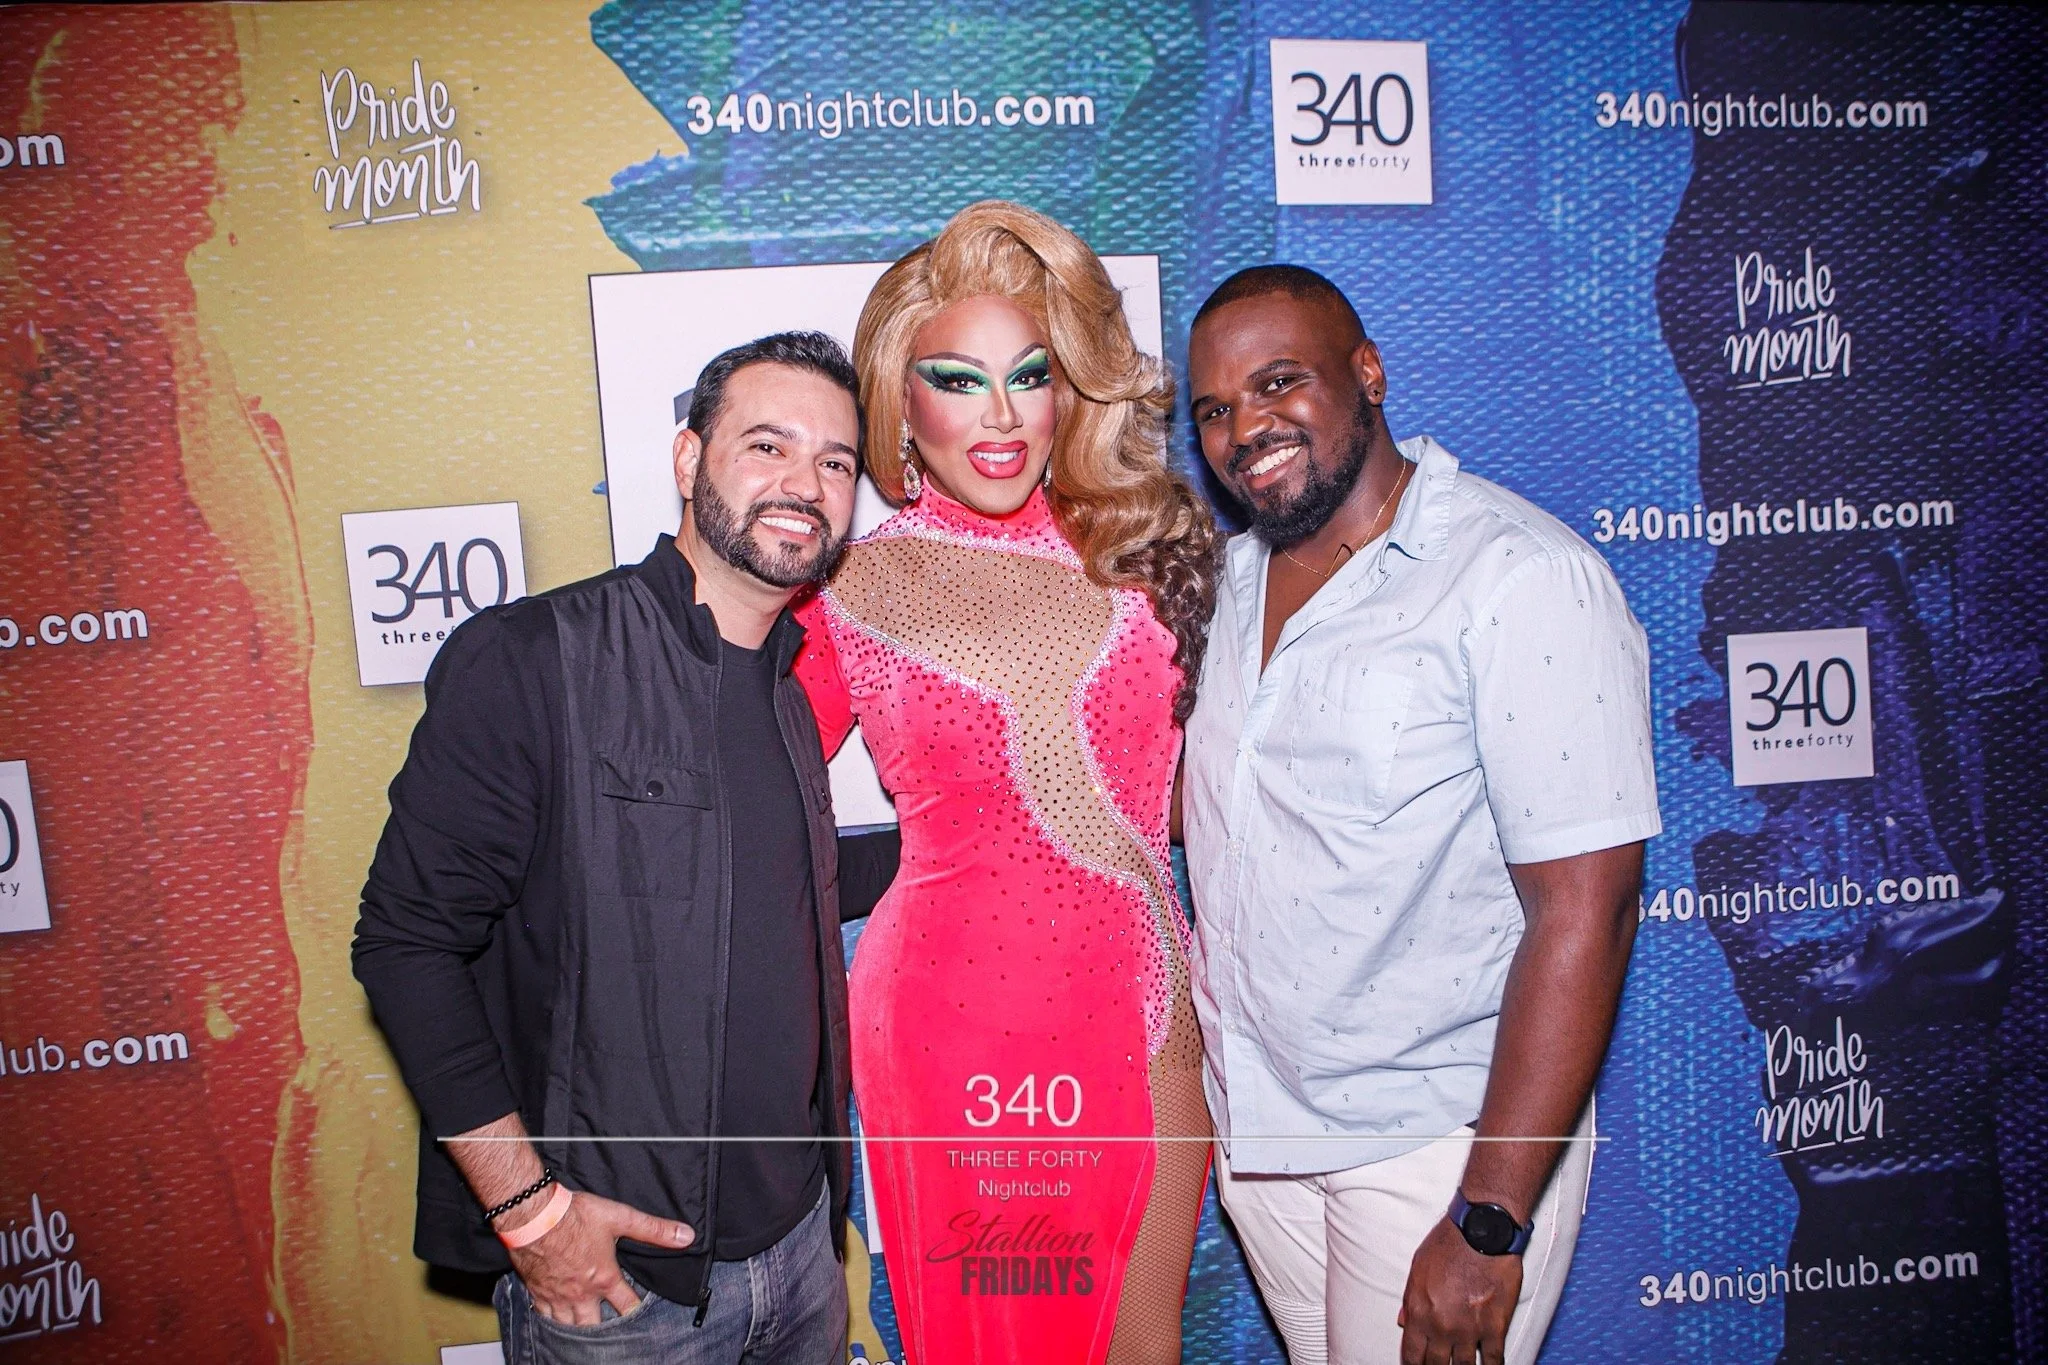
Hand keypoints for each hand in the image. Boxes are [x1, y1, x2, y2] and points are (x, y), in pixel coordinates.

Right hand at [504, 1189, 694, 1325]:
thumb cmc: (575, 1216)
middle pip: (595, 1327)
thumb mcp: (620, 1218)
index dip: (637, 1313)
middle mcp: (582, 1294)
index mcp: (604, 1278)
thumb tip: (686, 1236)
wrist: (534, 1216)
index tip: (642, 1318)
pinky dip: (551, 1323)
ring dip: (578, 1331)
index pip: (627, 1305)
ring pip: (569, 1327)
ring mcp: (558, 1297)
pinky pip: (544, 1318)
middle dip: (605, 1333)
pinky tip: (554, 1324)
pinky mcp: (537, 1292)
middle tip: (612, 1339)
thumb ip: (654, 1230)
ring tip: (586, 1336)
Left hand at [1397, 1217, 1521, 1364]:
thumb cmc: (1450, 1243)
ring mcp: (1469, 1330)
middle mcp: (1442, 1326)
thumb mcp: (1418, 1268)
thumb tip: (1404, 1321)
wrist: (1482, 1232)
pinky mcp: (1495, 1327)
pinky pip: (1494, 1359)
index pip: (1412, 1354)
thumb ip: (1410, 1300)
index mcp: (1419, 1312)